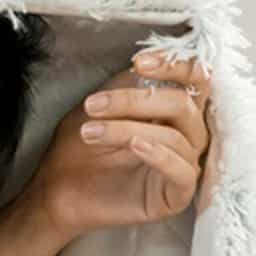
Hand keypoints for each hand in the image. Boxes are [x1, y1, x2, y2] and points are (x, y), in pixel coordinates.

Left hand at [33, 52, 212, 234]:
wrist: (57, 189)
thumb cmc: (80, 146)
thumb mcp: (102, 105)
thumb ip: (129, 84)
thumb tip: (148, 60)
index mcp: (175, 112)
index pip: (197, 80)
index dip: (176, 66)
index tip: (140, 63)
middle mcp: (187, 136)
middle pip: (184, 105)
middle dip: (136, 100)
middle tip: (94, 105)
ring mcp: (184, 166)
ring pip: (175, 137)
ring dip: (127, 129)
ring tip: (90, 131)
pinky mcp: (176, 195)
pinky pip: (184, 173)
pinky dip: (160, 156)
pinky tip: (135, 146)